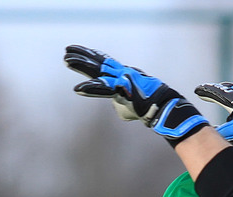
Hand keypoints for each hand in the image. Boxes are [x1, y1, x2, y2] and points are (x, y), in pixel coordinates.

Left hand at [64, 45, 207, 145]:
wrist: (165, 108)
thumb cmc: (149, 108)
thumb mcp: (131, 106)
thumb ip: (120, 104)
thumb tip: (118, 108)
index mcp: (124, 77)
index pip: (105, 64)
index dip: (93, 58)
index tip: (81, 52)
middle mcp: (122, 75)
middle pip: (99, 64)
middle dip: (83, 58)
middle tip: (67, 52)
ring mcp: (122, 81)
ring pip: (99, 71)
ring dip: (82, 66)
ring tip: (67, 60)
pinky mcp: (123, 90)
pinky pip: (104, 89)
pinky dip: (91, 90)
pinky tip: (78, 90)